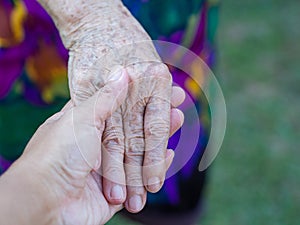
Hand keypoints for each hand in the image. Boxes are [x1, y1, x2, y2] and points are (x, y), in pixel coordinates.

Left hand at [37, 0, 179, 212]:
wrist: (44, 201)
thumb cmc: (58, 152)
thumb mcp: (81, 118)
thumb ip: (105, 98)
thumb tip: (122, 71)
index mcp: (84, 125)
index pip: (118, 106)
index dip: (139, 95)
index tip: (159, 85)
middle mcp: (95, 146)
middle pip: (132, 129)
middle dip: (155, 117)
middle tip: (176, 103)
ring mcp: (104, 170)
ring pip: (138, 153)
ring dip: (159, 139)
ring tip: (178, 119)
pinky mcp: (113, 192)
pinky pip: (139, 179)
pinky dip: (155, 167)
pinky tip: (169, 154)